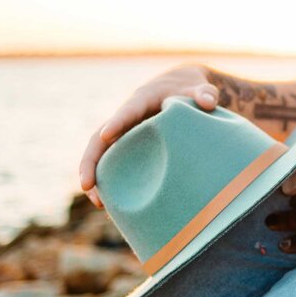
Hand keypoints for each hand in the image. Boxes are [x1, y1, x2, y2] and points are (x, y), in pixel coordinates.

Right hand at [79, 64, 217, 201]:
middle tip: (86, 186)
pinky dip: (113, 184)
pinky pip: (116, 166)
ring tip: (100, 205)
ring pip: (103, 156)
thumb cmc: (190, 89)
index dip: (117, 122)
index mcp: (142, 100)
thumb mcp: (199, 87)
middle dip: (90, 162)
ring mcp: (126, 135)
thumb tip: (209, 102)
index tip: (106, 135)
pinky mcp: (131, 148)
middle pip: (100, 139)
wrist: (182, 89)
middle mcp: (127, 118)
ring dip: (97, 179)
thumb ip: (205, 92)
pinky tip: (115, 208)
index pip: (127, 111)